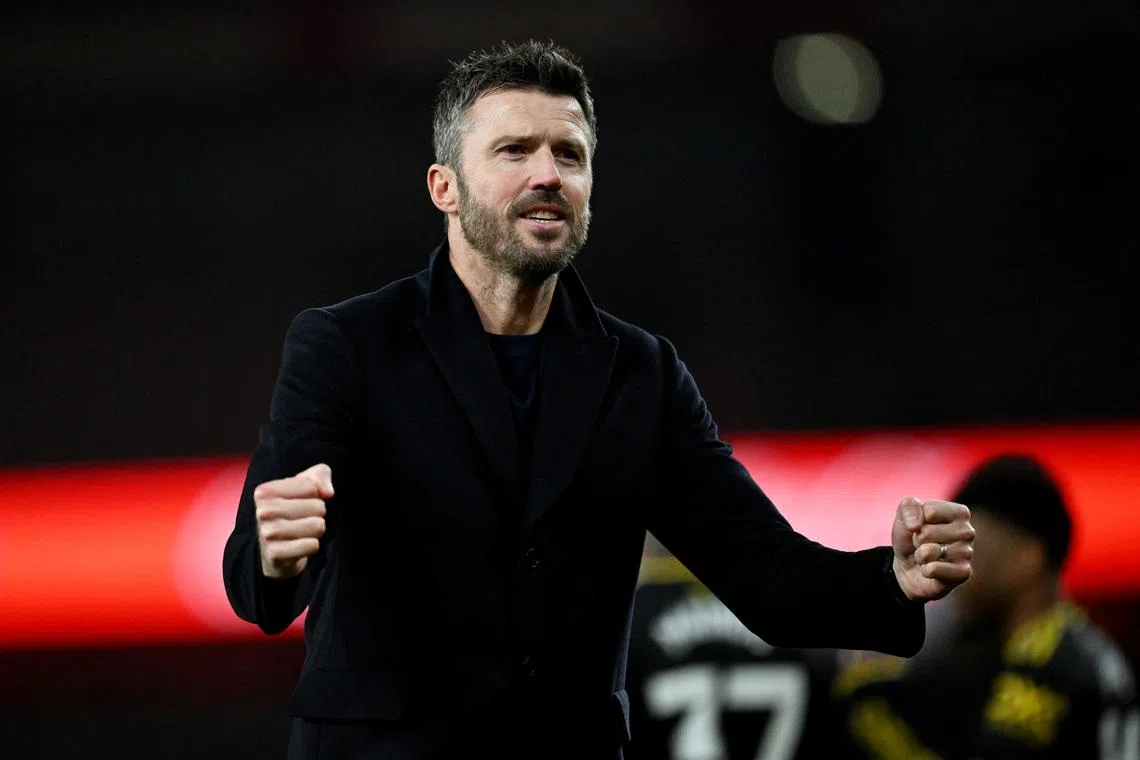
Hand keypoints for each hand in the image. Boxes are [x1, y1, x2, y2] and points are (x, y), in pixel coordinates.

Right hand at [254, 463, 331, 578]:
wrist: (274, 552)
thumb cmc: (291, 511)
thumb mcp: (304, 485)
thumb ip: (320, 475)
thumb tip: (327, 492)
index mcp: (264, 491)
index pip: (311, 486)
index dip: (315, 494)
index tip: (300, 501)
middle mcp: (262, 511)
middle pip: (318, 506)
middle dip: (317, 513)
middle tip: (302, 519)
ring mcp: (267, 534)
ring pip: (317, 525)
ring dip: (316, 530)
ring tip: (302, 532)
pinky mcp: (276, 554)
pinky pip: (313, 545)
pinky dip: (312, 545)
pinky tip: (299, 545)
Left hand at [891, 497, 973, 600]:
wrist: (908, 567)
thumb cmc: (911, 537)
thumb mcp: (903, 516)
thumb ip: (908, 506)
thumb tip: (916, 525)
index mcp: (959, 512)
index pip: (930, 511)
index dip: (916, 520)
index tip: (920, 527)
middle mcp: (968, 531)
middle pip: (927, 532)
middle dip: (917, 539)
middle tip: (923, 544)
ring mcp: (967, 553)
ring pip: (929, 551)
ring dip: (920, 556)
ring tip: (926, 556)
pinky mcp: (964, 573)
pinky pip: (934, 569)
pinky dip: (925, 570)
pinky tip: (931, 570)